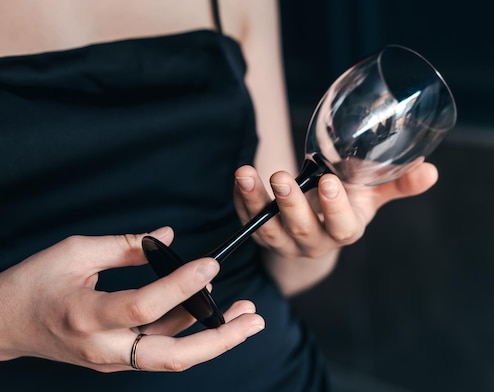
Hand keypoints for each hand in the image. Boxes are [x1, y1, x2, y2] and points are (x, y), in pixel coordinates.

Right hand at [0, 227, 264, 371]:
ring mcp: (111, 359)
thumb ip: (125, 246)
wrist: (5, 324)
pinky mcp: (117, 360)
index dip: (181, 287)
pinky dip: (191, 334)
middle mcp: (102, 347)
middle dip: (219, 340)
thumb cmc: (34, 283)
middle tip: (254, 318)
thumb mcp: (75, 252)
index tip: (211, 264)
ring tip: (248, 315)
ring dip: (214, 338)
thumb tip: (169, 237)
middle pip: (171, 356)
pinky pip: (161, 350)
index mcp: (86, 315)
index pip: (144, 306)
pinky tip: (215, 314)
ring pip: (172, 358)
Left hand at [232, 162, 437, 258]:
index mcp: (345, 230)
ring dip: (256, 202)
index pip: (342, 228)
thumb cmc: (349, 202)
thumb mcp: (372, 193)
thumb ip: (398, 182)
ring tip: (246, 173)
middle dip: (291, 205)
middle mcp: (314, 241)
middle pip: (302, 230)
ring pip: (269, 228)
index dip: (335, 209)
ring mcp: (285, 241)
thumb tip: (430, 170)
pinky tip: (239, 178)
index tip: (328, 181)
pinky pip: (248, 221)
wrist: (317, 222)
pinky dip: (241, 200)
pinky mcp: (262, 233)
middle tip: (282, 177)